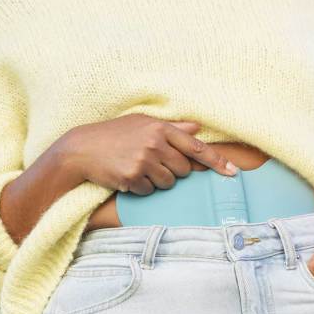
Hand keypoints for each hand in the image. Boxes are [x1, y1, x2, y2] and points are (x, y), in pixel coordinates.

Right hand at [62, 114, 237, 193]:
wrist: (81, 149)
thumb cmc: (114, 134)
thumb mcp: (142, 123)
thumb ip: (172, 127)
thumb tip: (198, 126)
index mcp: (160, 128)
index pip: (195, 147)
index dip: (216, 161)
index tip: (232, 172)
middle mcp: (154, 143)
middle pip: (183, 170)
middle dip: (172, 171)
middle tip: (151, 162)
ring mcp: (143, 161)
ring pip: (167, 183)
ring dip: (156, 180)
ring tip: (136, 167)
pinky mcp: (132, 177)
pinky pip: (149, 191)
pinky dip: (141, 188)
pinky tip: (126, 176)